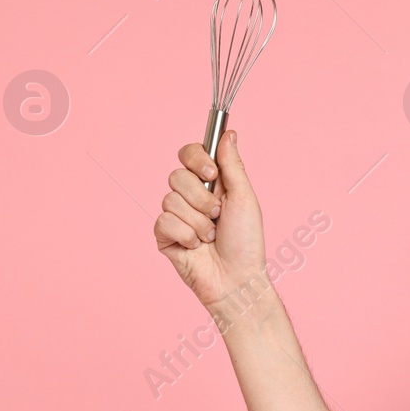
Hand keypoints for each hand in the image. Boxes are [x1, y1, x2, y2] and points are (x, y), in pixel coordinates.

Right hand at [153, 130, 267, 310]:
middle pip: (176, 175)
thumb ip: (232, 164)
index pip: (188, 154)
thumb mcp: (244, 197)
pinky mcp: (164, 235)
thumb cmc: (246, 241)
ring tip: (210, 236)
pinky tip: (196, 247)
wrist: (237, 278)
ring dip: (198, 221)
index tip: (211, 173)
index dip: (195, 159)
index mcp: (210, 184)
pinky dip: (186, 235)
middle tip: (217, 215)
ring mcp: (175, 216)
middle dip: (201, 198)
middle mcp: (190, 196)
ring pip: (170, 199)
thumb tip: (229, 132)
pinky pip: (165, 222)